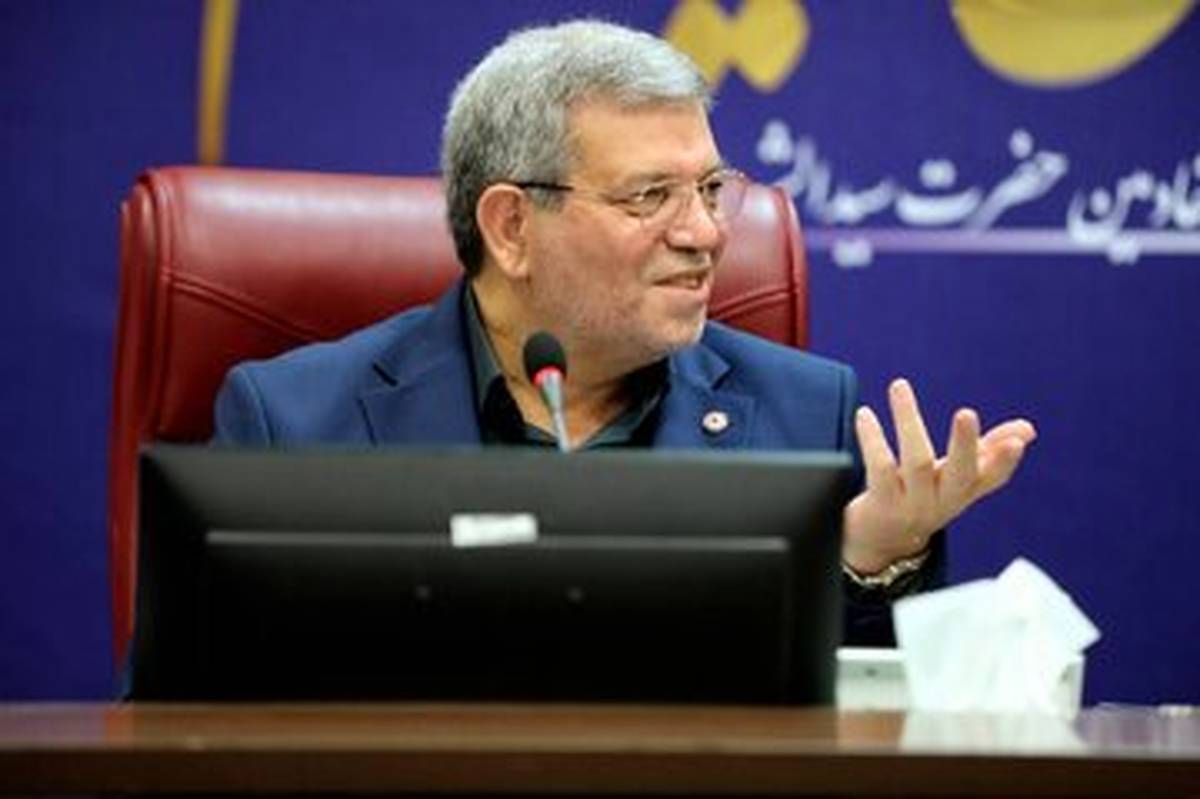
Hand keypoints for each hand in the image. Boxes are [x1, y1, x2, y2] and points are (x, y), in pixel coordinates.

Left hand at [842, 378, 1036, 574]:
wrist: (882, 543)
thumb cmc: (924, 497)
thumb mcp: (957, 478)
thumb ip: (989, 451)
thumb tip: (1028, 429)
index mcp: (964, 491)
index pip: (992, 478)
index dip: (1006, 460)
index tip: (1019, 439)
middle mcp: (942, 500)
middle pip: (960, 474)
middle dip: (966, 444)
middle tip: (967, 413)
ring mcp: (912, 504)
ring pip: (916, 462)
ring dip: (909, 421)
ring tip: (900, 386)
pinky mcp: (881, 504)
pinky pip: (879, 468)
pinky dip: (873, 439)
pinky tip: (865, 414)